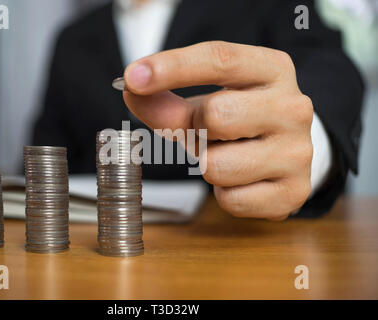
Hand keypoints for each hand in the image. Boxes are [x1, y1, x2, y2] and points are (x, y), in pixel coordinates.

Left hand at [123, 41, 312, 219]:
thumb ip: (169, 100)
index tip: (132, 77)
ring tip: (227, 156)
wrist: (287, 151)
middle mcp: (294, 107)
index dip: (172, 67)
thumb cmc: (241, 120)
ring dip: (207, 165)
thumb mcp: (207, 101)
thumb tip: (131, 90)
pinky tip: (241, 180)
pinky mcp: (294, 192)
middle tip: (207, 133)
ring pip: (217, 166)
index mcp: (273, 70)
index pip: (220, 59)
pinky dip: (223, 194)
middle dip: (196, 129)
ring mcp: (298, 153)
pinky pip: (230, 200)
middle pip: (215, 115)